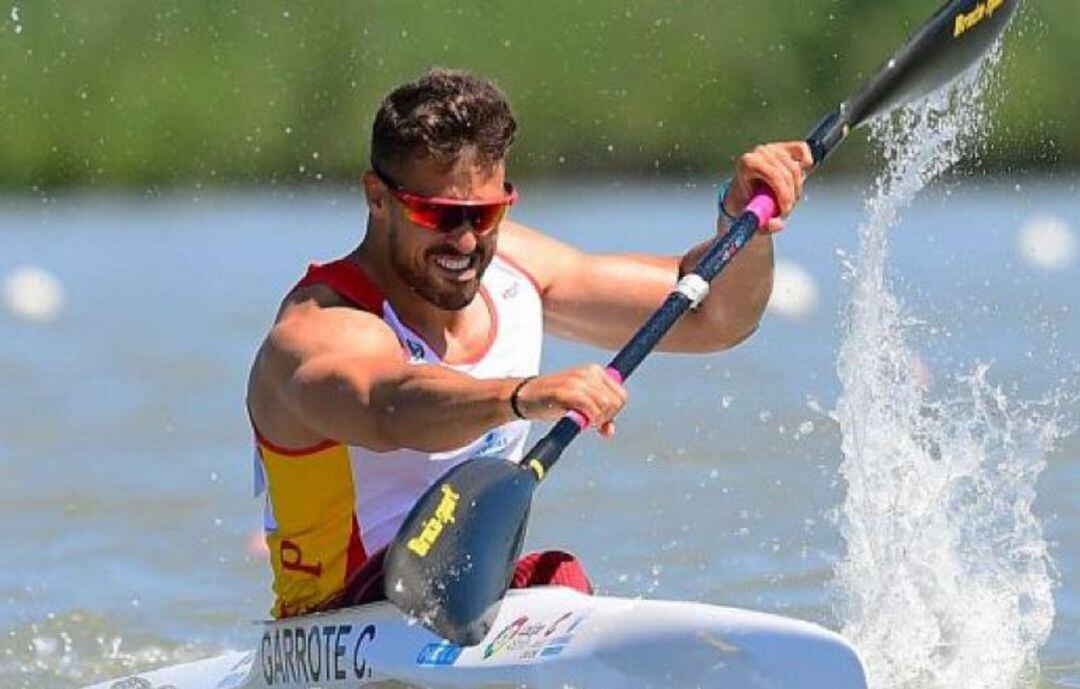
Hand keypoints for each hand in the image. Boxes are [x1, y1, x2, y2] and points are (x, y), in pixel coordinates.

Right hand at [512, 365, 627, 437]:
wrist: (526, 396)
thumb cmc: (553, 401)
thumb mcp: (580, 404)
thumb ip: (597, 415)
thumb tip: (609, 432)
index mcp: (595, 371)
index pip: (621, 395)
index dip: (614, 412)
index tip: (600, 418)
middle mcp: (589, 372)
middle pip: (617, 402)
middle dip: (607, 417)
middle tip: (591, 421)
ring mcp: (577, 380)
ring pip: (607, 405)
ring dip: (597, 419)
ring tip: (583, 420)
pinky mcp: (566, 391)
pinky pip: (590, 408)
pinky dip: (588, 419)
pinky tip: (579, 420)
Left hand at [724, 142, 813, 232]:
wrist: (743, 195)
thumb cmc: (744, 205)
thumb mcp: (750, 218)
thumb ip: (764, 224)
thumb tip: (779, 224)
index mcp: (747, 163)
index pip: (774, 175)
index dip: (784, 194)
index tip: (784, 211)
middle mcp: (759, 152)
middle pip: (788, 173)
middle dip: (790, 196)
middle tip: (786, 210)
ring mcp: (773, 148)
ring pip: (796, 168)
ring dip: (797, 188)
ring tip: (788, 200)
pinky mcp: (784, 147)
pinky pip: (802, 150)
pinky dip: (806, 162)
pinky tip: (800, 176)